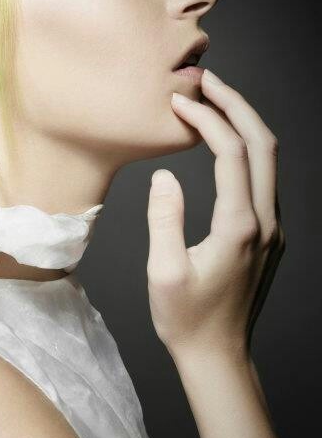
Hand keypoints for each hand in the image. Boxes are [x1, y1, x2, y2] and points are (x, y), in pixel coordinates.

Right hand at [146, 69, 285, 363]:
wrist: (219, 357)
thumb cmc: (186, 319)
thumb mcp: (164, 271)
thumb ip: (166, 219)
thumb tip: (166, 177)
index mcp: (240, 227)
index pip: (230, 153)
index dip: (207, 119)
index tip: (179, 101)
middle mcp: (266, 223)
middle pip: (263, 145)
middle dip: (236, 105)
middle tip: (206, 80)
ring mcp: (273, 229)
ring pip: (268, 160)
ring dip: (243, 125)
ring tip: (212, 102)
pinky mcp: (270, 237)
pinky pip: (263, 180)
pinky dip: (245, 151)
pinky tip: (223, 146)